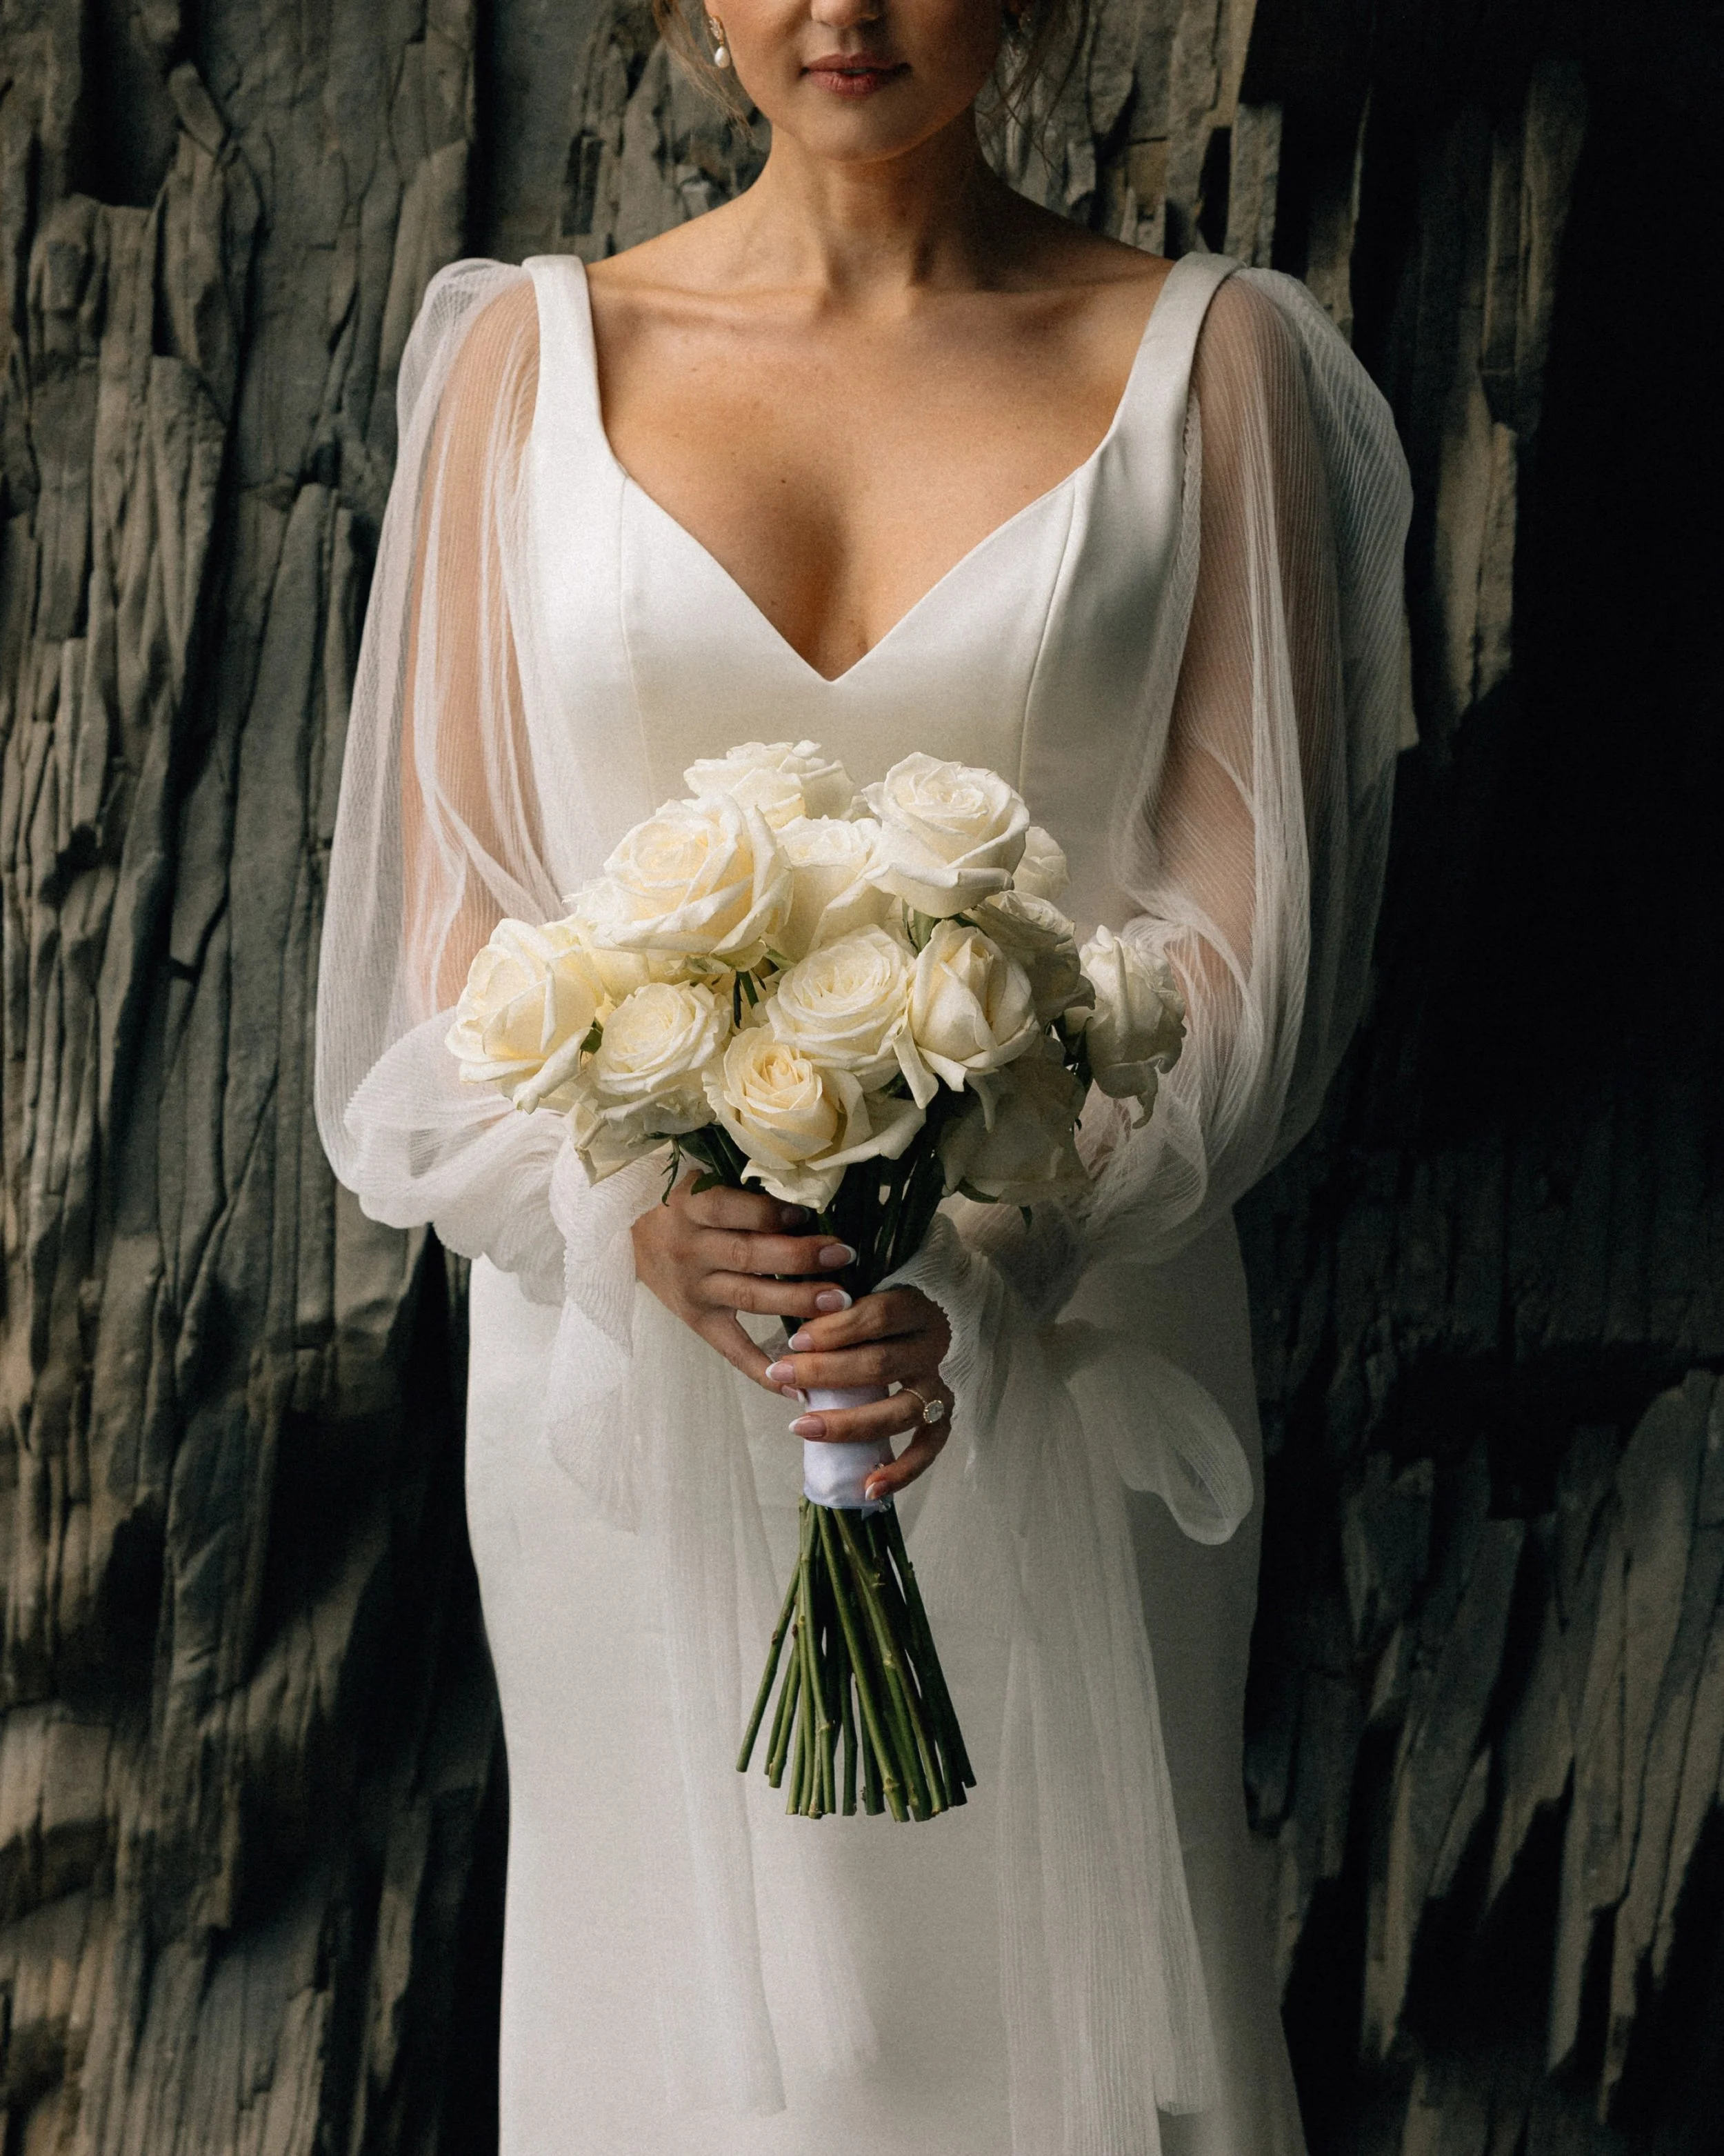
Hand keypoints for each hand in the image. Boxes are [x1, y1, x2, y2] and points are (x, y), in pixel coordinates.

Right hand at [632, 1174, 856, 1391]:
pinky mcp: (699, 1321)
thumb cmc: (685, 1203)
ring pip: (749, 1296)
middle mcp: (691, 1249)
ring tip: (839, 1302)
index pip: (729, 1209)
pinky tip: (798, 1386)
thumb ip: (746, 1191)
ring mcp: (695, 1289)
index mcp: (691, 1207)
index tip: (806, 1214)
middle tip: (843, 1257)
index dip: (768, 1212)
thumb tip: (811, 1198)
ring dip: (796, 1300)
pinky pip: (732, 1349)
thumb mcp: (703, 1183)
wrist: (633, 1236)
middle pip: (747, 1255)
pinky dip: (763, 1369)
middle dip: (798, 1257)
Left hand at [763, 1290, 952, 1503]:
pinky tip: (869, 1487)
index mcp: (915, 1308)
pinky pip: (929, 1447)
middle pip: (881, 1364)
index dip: (834, 1330)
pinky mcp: (942, 1415)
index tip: (794, 1341)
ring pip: (902, 1410)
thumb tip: (788, 1346)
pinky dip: (902, 1471)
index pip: (877, 1317)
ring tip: (802, 1428)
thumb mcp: (858, 1297)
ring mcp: (938, 1383)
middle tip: (780, 1374)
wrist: (922, 1323)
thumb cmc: (875, 1313)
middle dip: (824, 1372)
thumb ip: (831, 1312)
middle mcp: (932, 1346)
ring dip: (849, 1424)